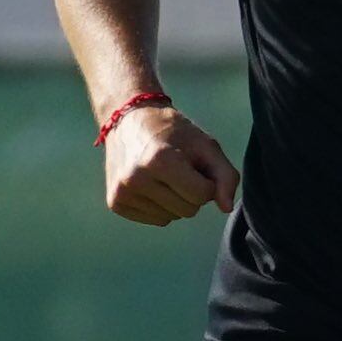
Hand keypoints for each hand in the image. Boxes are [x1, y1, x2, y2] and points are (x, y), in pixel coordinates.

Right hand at [101, 104, 238, 224]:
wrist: (128, 120)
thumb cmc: (173, 132)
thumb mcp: (205, 145)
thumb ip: (225, 175)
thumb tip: (226, 208)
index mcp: (160, 160)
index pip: (202, 195)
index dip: (207, 182)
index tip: (196, 166)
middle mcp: (136, 178)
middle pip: (188, 210)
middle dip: (192, 193)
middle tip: (179, 169)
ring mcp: (122, 192)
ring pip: (172, 218)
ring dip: (176, 201)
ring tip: (164, 175)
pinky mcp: (115, 202)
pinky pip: (156, 220)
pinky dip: (160, 207)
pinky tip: (152, 184)